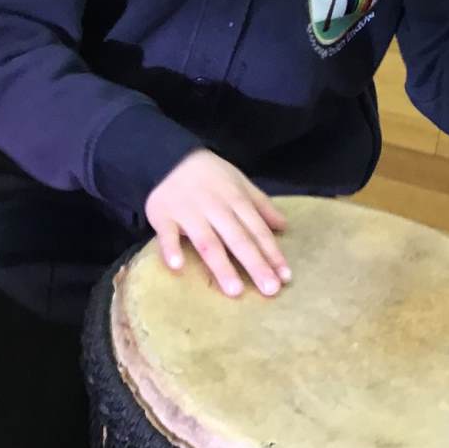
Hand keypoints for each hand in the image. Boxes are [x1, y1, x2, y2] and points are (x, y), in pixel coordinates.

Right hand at [145, 150, 290, 297]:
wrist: (170, 156)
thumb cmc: (211, 175)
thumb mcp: (240, 182)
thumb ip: (261, 205)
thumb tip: (284, 226)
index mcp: (236, 200)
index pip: (257, 230)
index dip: (272, 253)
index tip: (285, 277)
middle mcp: (215, 208)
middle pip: (238, 239)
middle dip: (255, 264)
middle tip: (270, 290)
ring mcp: (188, 212)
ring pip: (208, 242)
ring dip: (222, 266)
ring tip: (235, 291)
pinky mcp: (163, 216)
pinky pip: (167, 234)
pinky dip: (171, 248)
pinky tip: (177, 266)